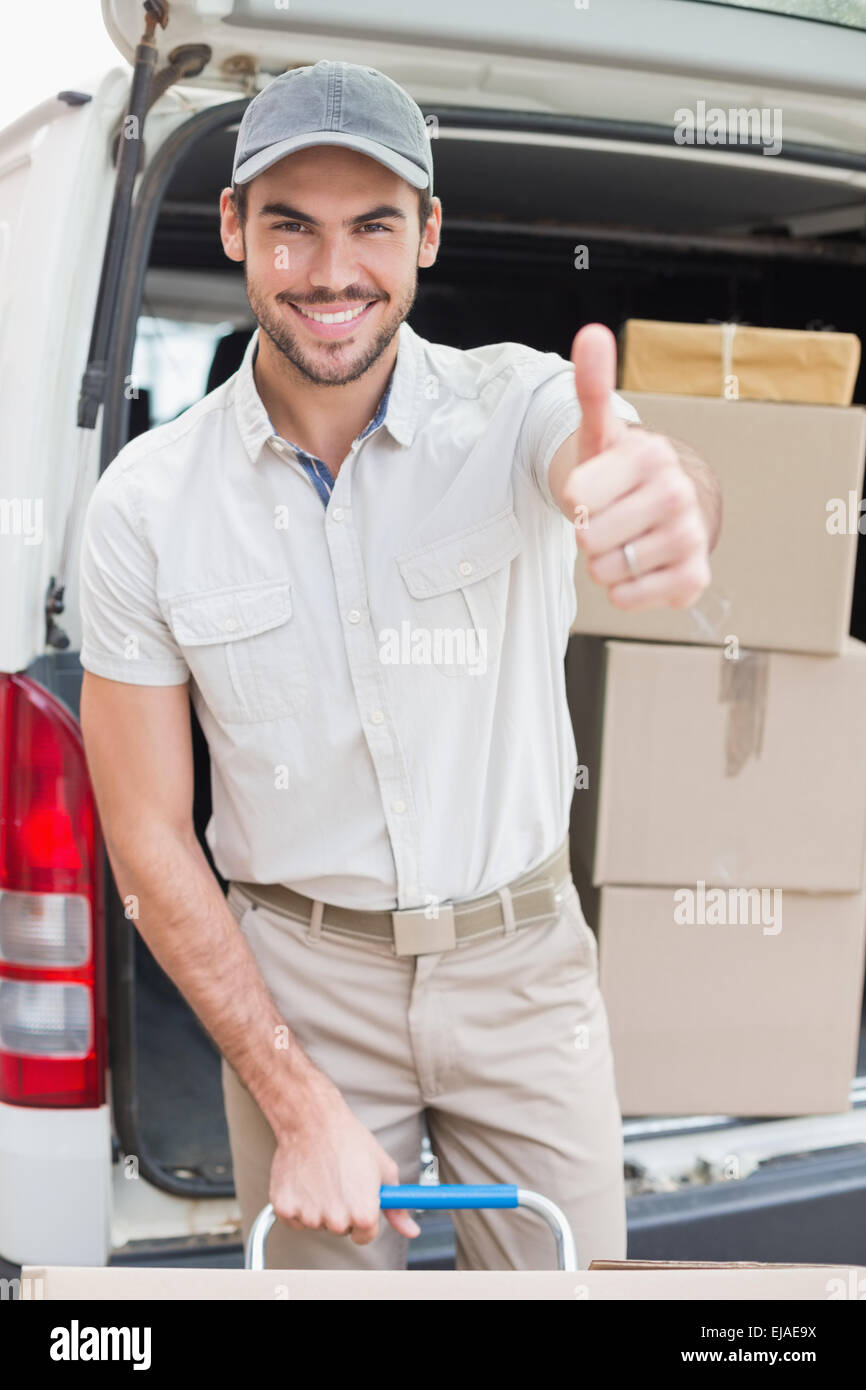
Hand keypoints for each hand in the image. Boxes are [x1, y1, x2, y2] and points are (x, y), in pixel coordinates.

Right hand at [269, 1081, 420, 1245]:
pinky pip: (293, 1219)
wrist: (313, 1120)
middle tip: (339, 1181)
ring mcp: (309, 1216)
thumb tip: (411, 1230)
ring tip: (321, 1175)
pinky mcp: (284, 1208)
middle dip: (341, 1210)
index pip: (365, 1236)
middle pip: (341, 1230)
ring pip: (316, 1223)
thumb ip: (397, 1206)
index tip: (358, 1201)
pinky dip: (296, 1203)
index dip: (363, 1217)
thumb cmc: (349, 1140)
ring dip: (318, 1206)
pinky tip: (304, 1179)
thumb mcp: (383, 1169)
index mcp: (364, 1214)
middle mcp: (337, 1220)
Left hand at [566, 323, 711, 609]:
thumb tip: (591, 334)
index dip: (574, 500)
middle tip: (609, 519)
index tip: (594, 490)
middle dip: (588, 535)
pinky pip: (628, 597)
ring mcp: (690, 536)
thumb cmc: (622, 474)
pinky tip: (640, 567)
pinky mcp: (693, 577)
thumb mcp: (602, 433)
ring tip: (624, 540)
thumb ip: (592, 387)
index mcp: (651, 455)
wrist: (664, 512)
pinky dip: (623, 590)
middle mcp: (676, 493)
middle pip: (588, 538)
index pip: (575, 496)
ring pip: (605, 570)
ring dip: (604, 563)